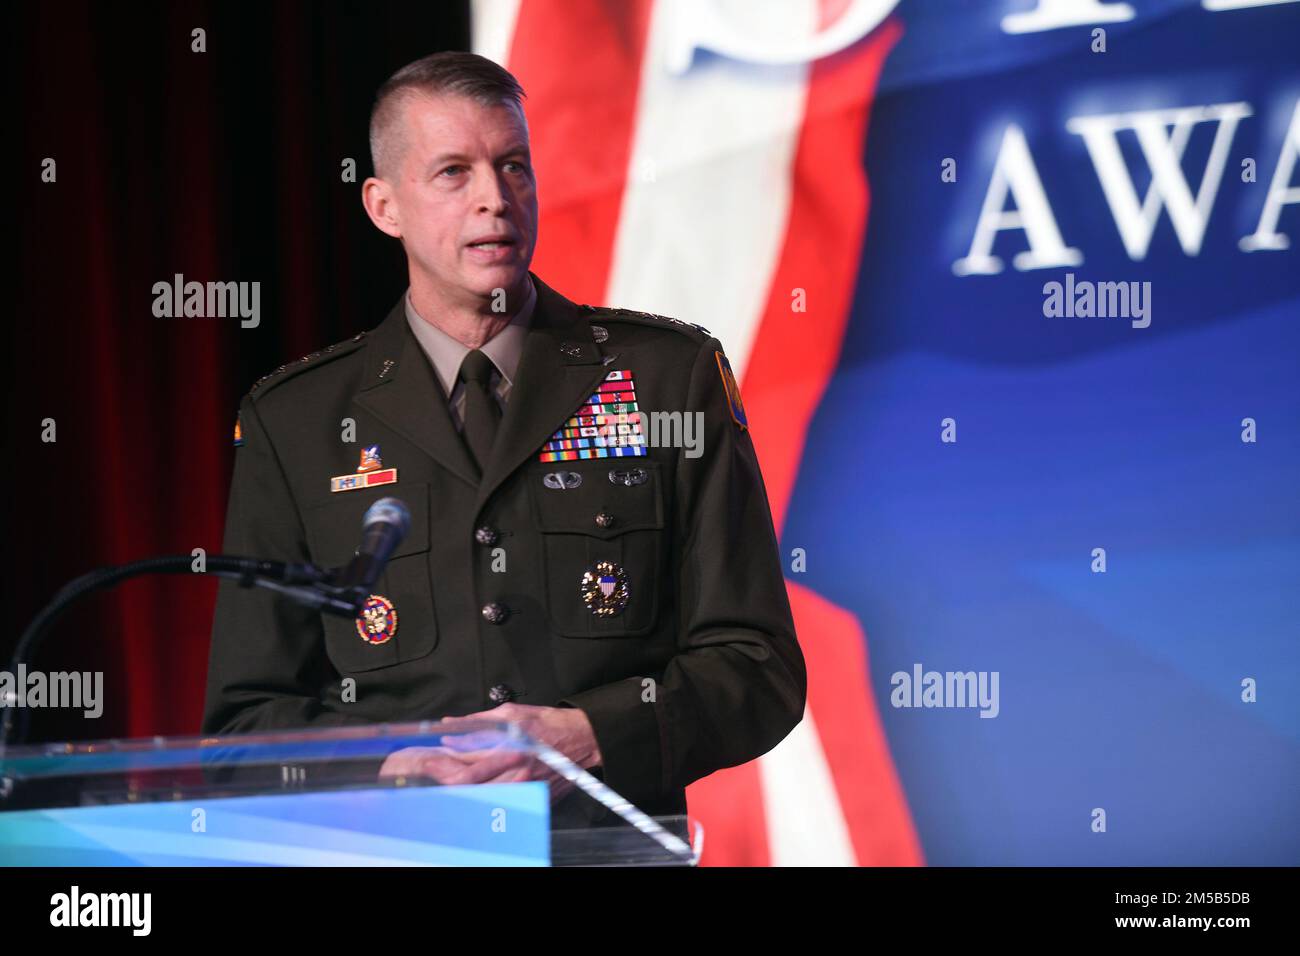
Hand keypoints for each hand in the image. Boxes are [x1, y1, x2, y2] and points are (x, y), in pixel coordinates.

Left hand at [377, 704, 602, 803]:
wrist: (582, 740)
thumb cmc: (549, 724)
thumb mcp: (513, 713)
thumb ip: (480, 721)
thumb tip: (452, 725)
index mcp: (509, 747)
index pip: (468, 759)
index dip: (447, 758)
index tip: (437, 753)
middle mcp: (516, 771)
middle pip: (472, 784)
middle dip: (450, 778)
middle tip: (437, 771)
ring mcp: (525, 788)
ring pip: (485, 797)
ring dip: (467, 789)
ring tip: (456, 780)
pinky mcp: (533, 797)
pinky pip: (504, 802)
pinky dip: (488, 797)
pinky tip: (481, 789)